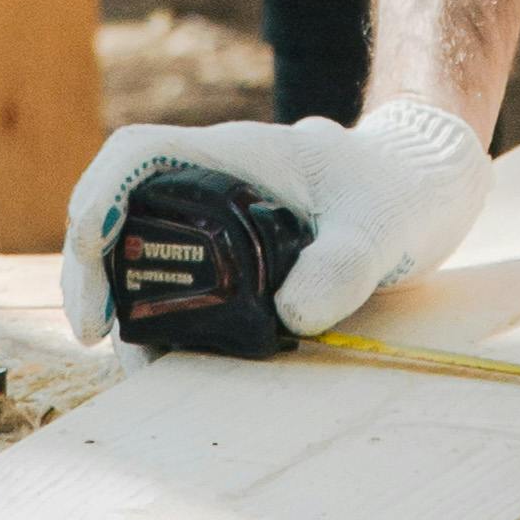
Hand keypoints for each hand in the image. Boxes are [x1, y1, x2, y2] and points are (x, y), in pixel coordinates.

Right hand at [59, 96, 491, 349]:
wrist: (430, 185)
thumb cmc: (401, 189)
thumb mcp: (378, 226)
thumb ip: (343, 264)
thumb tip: (291, 315)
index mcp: (232, 155)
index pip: (135, 153)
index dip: (97, 197)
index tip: (90, 256)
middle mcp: (212, 182)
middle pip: (122, 210)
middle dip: (95, 270)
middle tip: (97, 336)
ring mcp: (219, 217)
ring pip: (144, 250)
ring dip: (127, 301)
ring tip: (139, 365)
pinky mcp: (234, 253)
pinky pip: (179, 279)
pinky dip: (163, 316)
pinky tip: (172, 360)